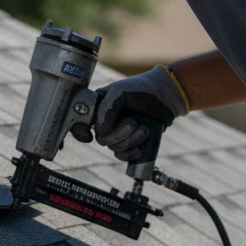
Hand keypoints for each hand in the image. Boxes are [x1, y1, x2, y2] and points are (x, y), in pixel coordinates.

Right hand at [71, 65, 188, 160]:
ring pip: (114, 148)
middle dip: (119, 134)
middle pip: (101, 139)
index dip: (79, 131)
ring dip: (131, 141)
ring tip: (144, 129)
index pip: (79, 121)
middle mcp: (105, 120)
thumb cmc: (141, 89)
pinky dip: (130, 154)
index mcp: (97, 106)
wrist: (166, 97)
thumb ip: (106, 108)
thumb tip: (100, 132)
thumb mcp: (120, 92)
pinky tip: (139, 149)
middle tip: (133, 122)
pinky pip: (122, 156)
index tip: (88, 136)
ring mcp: (117, 132)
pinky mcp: (129, 142)